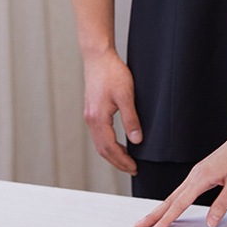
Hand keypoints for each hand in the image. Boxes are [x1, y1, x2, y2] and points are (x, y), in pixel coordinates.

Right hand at [82, 49, 141, 173]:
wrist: (98, 57)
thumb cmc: (112, 73)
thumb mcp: (126, 96)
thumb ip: (131, 119)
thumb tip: (136, 140)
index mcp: (98, 119)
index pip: (110, 149)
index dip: (122, 161)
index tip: (134, 168)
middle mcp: (90, 120)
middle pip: (102, 149)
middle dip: (117, 161)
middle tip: (131, 168)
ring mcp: (90, 115)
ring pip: (99, 142)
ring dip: (112, 153)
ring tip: (126, 158)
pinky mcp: (92, 109)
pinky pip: (99, 132)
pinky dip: (108, 142)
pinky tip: (117, 141)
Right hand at [134, 131, 226, 226]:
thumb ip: (222, 204)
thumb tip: (210, 223)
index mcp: (201, 177)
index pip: (179, 203)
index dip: (166, 219)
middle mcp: (195, 174)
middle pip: (170, 198)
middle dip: (154, 213)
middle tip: (139, 225)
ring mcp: (197, 172)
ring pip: (174, 193)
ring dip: (161, 207)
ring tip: (150, 219)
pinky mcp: (201, 172)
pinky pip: (182, 189)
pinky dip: (173, 200)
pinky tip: (172, 205)